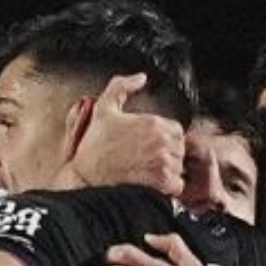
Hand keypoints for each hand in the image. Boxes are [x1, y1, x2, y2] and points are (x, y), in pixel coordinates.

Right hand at [68, 73, 183, 194]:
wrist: (85, 177)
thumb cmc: (94, 147)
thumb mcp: (103, 109)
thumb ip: (121, 87)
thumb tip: (140, 77)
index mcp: (153, 122)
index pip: (176, 131)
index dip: (163, 140)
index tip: (147, 148)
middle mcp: (162, 140)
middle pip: (180, 148)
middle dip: (167, 155)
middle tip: (146, 162)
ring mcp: (163, 160)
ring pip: (179, 167)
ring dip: (167, 172)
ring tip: (145, 174)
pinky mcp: (161, 181)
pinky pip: (177, 185)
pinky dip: (167, 188)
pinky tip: (150, 185)